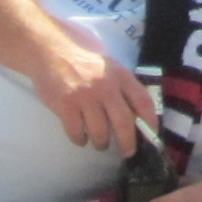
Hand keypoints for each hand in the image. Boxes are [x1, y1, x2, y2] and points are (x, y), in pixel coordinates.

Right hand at [33, 38, 153, 158]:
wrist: (50, 49)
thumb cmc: (82, 56)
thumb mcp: (108, 65)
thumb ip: (121, 85)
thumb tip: (135, 112)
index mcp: (120, 75)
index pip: (143, 101)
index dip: (151, 121)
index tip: (152, 134)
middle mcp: (106, 86)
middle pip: (124, 123)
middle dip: (127, 143)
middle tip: (127, 152)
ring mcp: (85, 97)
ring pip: (100, 133)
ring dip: (101, 143)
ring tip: (101, 143)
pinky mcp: (66, 105)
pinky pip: (77, 133)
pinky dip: (80, 139)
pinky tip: (81, 136)